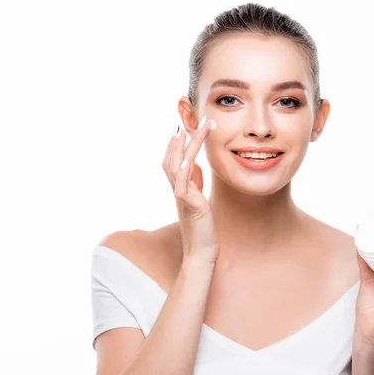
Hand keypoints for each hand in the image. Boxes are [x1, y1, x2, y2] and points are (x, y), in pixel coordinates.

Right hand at [162, 117, 218, 262]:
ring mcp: (181, 198)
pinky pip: (183, 186)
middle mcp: (177, 191)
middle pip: (171, 160)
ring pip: (176, 167)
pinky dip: (184, 171)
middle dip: (178, 140)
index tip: (183, 127)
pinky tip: (188, 159)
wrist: (202, 252)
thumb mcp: (198, 200)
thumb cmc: (202, 228)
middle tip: (186, 121)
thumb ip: (193, 183)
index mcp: (180, 189)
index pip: (173, 161)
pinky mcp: (189, 207)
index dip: (176, 144)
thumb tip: (192, 165)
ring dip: (182, 148)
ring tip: (188, 131)